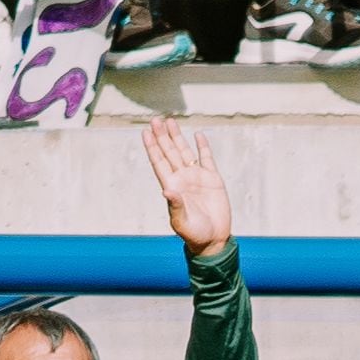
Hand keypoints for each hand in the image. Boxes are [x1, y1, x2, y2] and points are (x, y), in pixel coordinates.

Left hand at [142, 117, 230, 258]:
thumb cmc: (194, 234)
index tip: (146, 132)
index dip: (152, 147)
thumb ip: (175, 206)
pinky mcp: (212, 179)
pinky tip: (197, 135)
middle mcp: (182, 179)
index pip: (159, 162)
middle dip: (162, 136)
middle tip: (156, 120)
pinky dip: (202, 147)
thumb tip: (166, 190)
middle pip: (169, 153)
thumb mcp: (181, 222)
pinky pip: (206, 159)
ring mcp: (197, 177)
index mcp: (172, 186)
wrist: (214, 240)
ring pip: (184, 152)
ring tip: (170, 121)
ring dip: (177, 137)